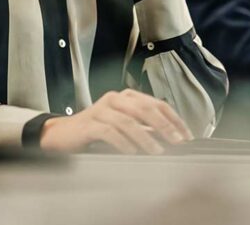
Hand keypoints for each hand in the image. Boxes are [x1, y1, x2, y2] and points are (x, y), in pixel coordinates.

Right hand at [39, 89, 193, 154]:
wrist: (62, 135)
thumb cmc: (96, 132)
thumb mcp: (123, 127)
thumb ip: (144, 129)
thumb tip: (171, 138)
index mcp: (127, 97)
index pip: (157, 104)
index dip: (174, 119)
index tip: (186, 135)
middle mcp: (115, 99)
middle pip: (145, 109)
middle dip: (164, 126)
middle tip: (176, 141)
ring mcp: (101, 109)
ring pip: (128, 121)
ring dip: (146, 138)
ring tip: (157, 151)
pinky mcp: (89, 123)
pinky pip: (109, 132)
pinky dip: (123, 143)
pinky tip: (132, 152)